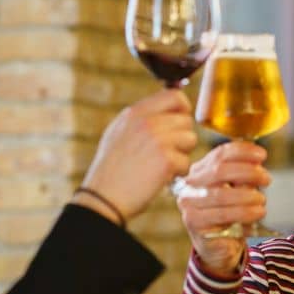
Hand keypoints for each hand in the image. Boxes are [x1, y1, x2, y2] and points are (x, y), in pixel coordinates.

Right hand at [78, 89, 198, 223]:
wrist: (103, 198)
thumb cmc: (111, 171)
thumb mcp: (118, 133)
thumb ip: (142, 119)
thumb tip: (168, 111)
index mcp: (135, 112)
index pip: (175, 96)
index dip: (182, 111)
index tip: (178, 125)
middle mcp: (147, 122)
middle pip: (186, 120)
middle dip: (181, 138)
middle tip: (168, 153)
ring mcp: (157, 139)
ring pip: (190, 140)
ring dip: (181, 155)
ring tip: (162, 166)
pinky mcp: (166, 160)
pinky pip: (186, 162)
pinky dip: (177, 174)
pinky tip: (161, 178)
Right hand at [175, 141, 268, 276]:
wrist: (217, 246)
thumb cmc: (228, 214)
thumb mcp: (236, 191)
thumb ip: (243, 177)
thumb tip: (257, 166)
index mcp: (200, 172)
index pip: (219, 155)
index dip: (242, 152)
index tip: (262, 155)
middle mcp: (190, 186)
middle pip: (219, 171)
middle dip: (247, 172)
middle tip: (266, 179)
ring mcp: (189, 205)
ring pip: (221, 195)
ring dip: (247, 197)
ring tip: (262, 202)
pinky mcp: (194, 224)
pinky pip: (222, 216)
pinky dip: (243, 215)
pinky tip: (256, 216)